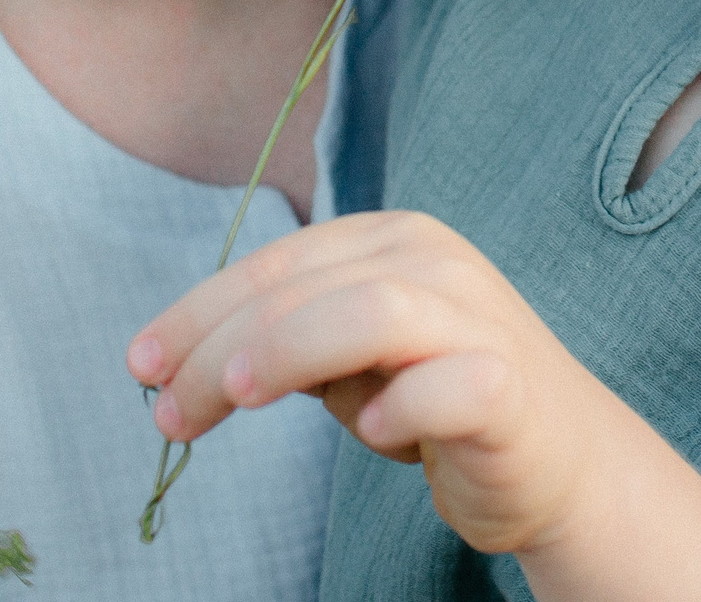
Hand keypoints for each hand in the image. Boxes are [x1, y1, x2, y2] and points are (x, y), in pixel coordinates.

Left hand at [129, 211, 623, 555]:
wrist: (561, 459)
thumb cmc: (439, 402)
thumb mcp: (349, 361)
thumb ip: (285, 341)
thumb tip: (174, 363)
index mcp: (390, 241)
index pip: (275, 264)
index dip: (198, 312)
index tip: (140, 365)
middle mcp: (434, 264)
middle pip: (304, 287)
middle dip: (220, 348)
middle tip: (169, 411)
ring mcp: (477, 319)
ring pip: (368, 311)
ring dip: (290, 349)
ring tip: (239, 397)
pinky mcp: (508, 386)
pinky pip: (446, 387)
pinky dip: (399, 407)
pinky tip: (372, 432)